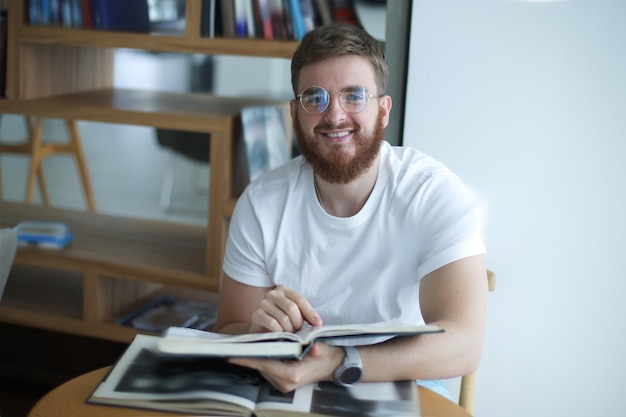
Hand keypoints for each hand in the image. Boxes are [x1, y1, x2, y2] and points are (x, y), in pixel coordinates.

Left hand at [229, 343, 343, 392]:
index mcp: (292, 374)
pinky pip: (267, 370)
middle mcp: (284, 382)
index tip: (232, 356)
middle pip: (260, 367)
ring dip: (254, 359)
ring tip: (241, 347)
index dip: (248, 360)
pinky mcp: (281, 381)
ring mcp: (282, 384)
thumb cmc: (326, 356)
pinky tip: (256, 351)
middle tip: (234, 347)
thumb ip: (317, 348)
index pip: (264, 365)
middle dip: (248, 357)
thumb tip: (313, 347)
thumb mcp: (322, 349)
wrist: (332, 367)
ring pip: (262, 369)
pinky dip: (261, 361)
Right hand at [249, 285, 321, 332]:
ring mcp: (262, 303)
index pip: (300, 299)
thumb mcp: (294, 315)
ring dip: (289, 329)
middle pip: (292, 308)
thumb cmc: (281, 321)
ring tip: (288, 333)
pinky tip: (280, 334)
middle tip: (297, 330)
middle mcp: (272, 294)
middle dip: (298, 323)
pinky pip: (273, 324)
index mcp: (283, 290)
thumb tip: (318, 322)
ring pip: (283, 318)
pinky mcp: (256, 315)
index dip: (310, 312)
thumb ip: (305, 315)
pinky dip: (280, 332)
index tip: (318, 324)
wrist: (260, 329)